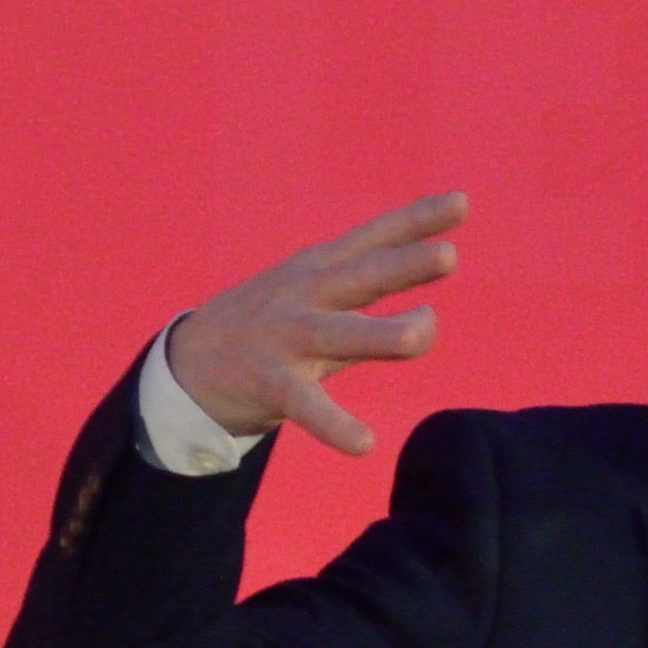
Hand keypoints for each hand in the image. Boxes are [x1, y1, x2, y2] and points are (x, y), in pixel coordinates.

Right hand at [165, 193, 465, 456]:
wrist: (186, 364)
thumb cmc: (272, 324)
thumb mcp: (317, 293)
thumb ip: (371, 286)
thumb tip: (436, 276)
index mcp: (321, 269)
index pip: (375, 238)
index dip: (417, 220)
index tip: (461, 203)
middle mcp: (307, 295)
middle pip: (363, 278)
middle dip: (404, 267)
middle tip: (449, 257)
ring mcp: (288, 338)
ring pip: (342, 334)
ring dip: (383, 333)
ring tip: (421, 333)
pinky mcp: (271, 383)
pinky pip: (309, 407)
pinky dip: (336, 426)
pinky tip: (364, 444)